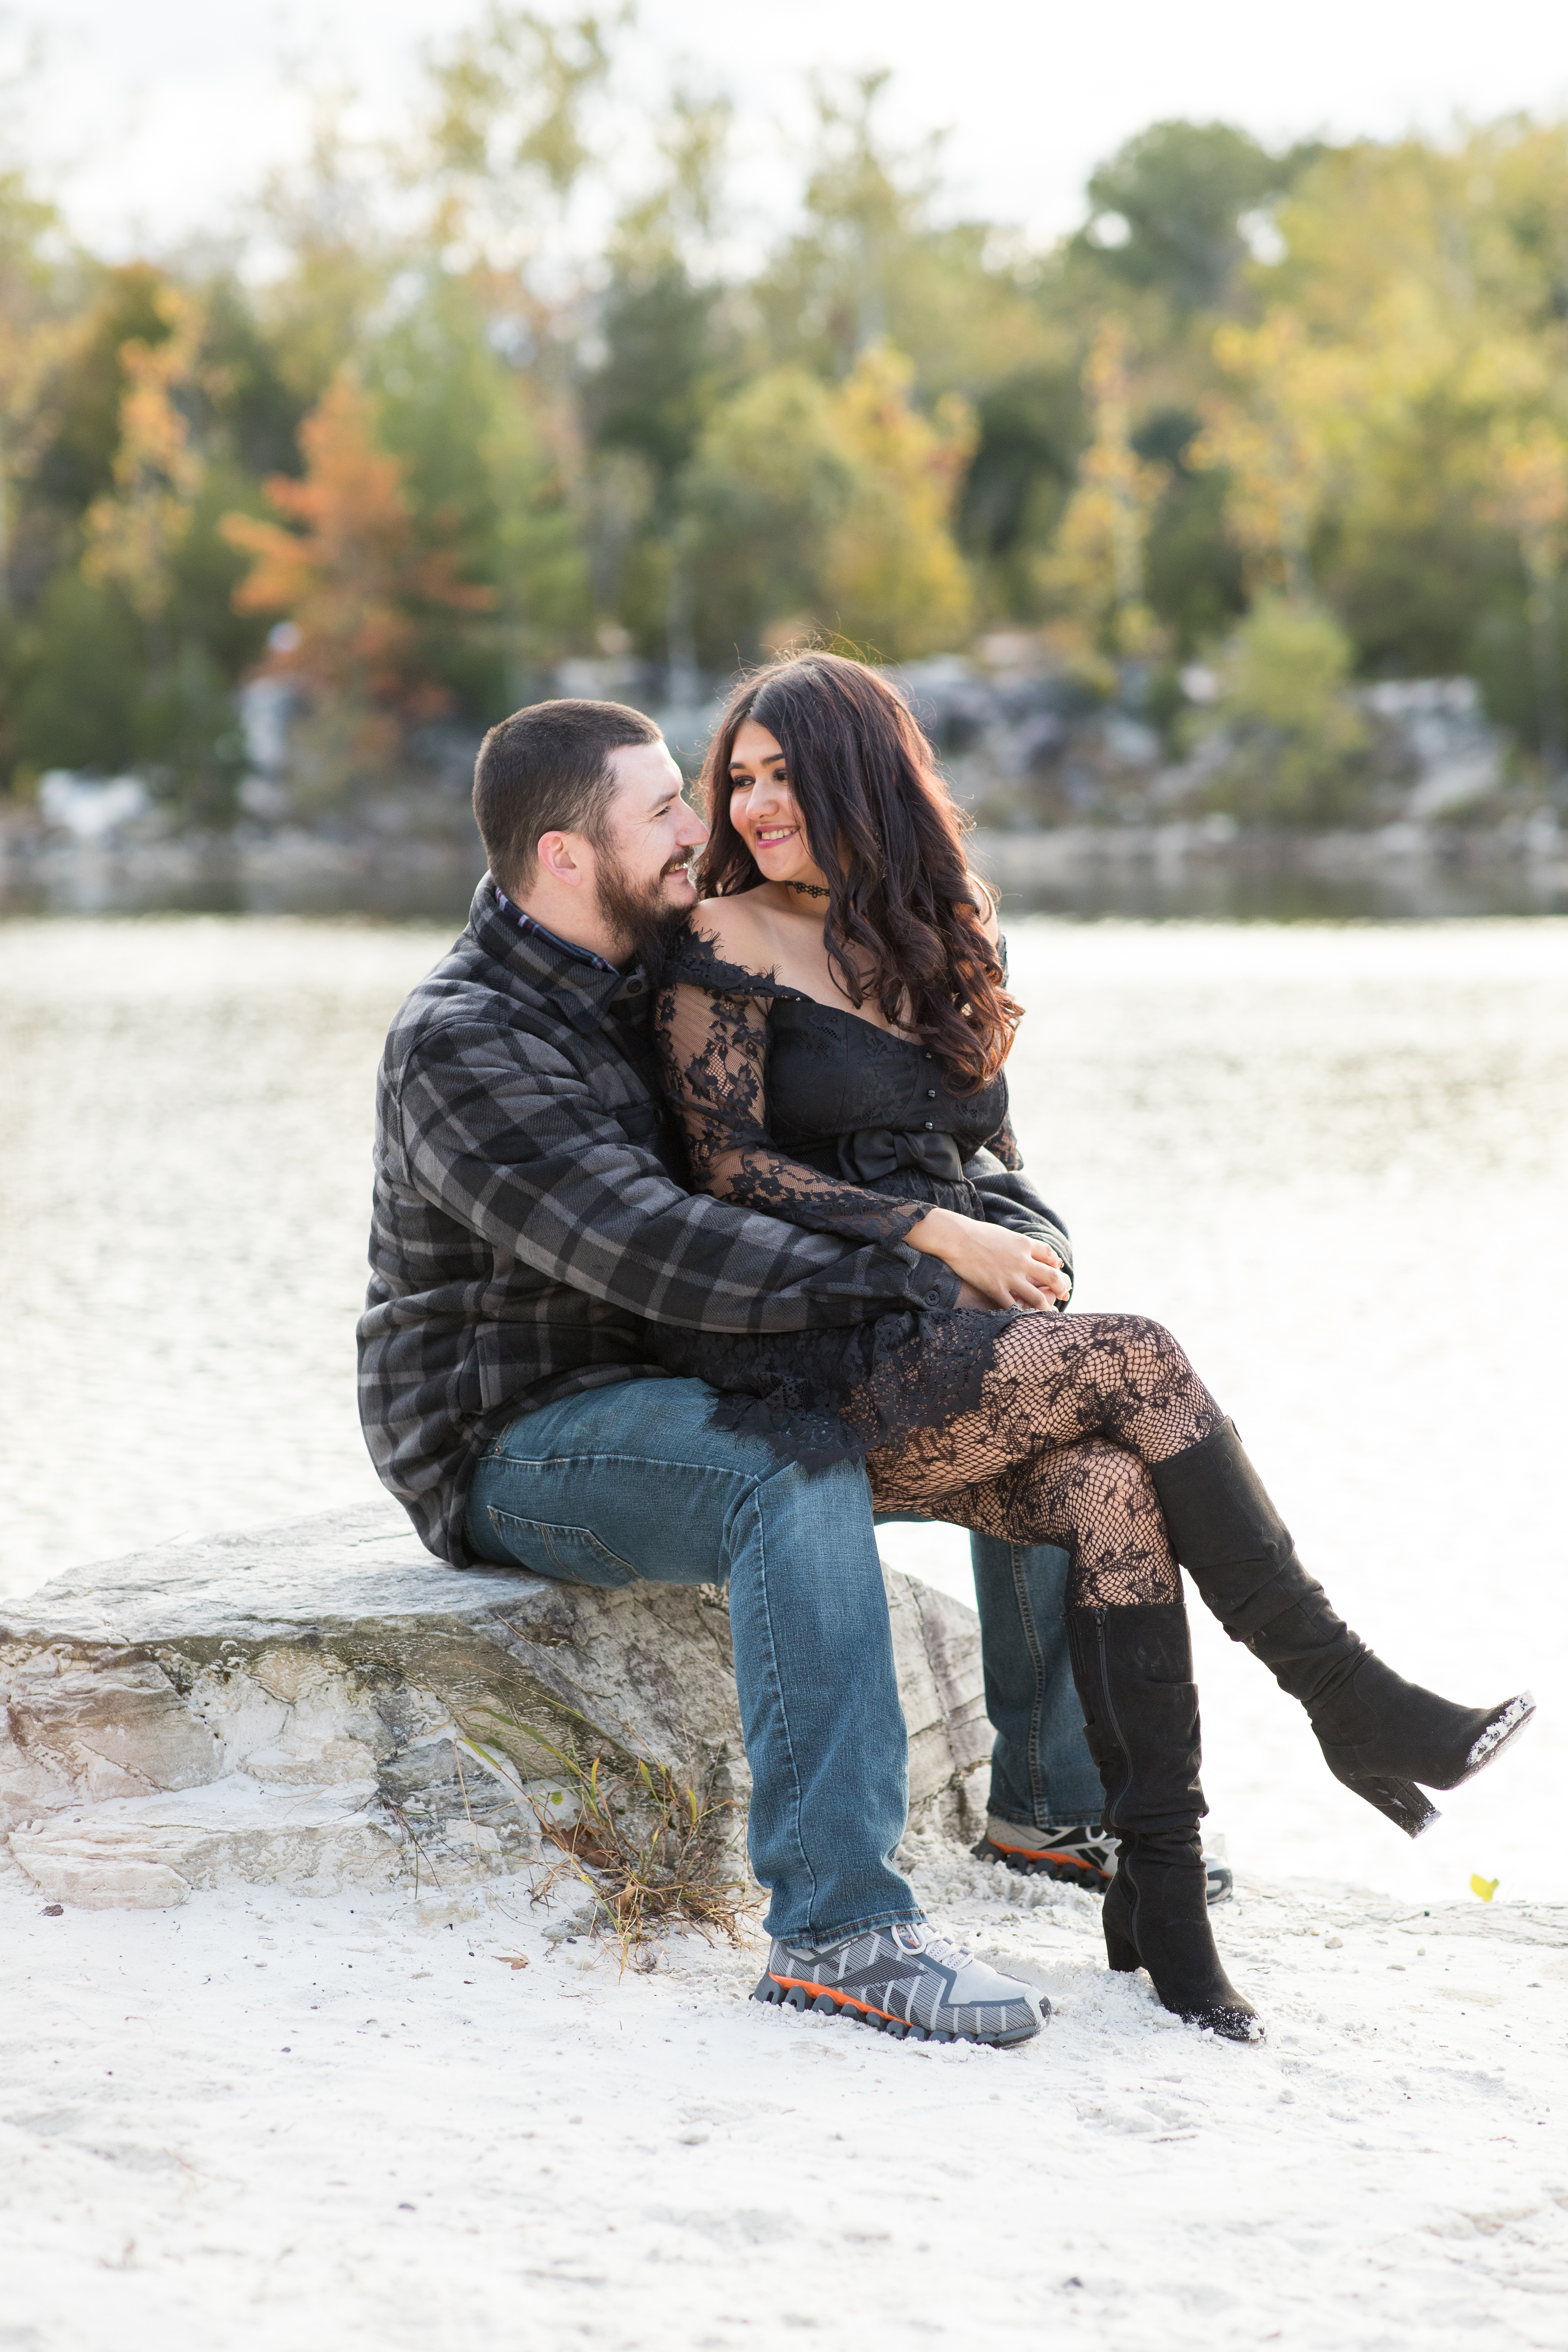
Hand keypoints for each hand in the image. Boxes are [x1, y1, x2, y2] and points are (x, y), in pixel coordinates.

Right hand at [907, 1206, 1070, 1310]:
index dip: (1056, 1264)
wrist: (955, 1237)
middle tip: (1063, 1294)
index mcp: (1024, 1244)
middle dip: (1061, 1287)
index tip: (1057, 1270)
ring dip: (1047, 1308)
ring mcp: (1010, 1276)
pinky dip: (1022, 1315)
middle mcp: (1022, 1261)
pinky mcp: (996, 1288)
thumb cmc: (975, 1233)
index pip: (1050, 1256)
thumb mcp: (1003, 1233)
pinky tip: (1025, 1320)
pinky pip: (1013, 1306)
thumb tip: (1027, 1248)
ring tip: (1051, 1314)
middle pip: (1052, 1277)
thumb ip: (1017, 1243)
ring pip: (1037, 1297)